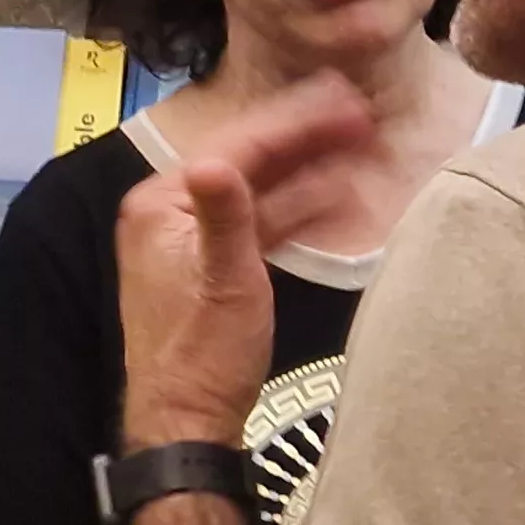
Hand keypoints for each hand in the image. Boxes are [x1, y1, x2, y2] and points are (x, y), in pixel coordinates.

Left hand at [115, 78, 376, 447]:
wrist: (187, 425)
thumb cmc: (202, 357)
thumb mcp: (224, 283)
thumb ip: (225, 218)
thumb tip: (217, 162)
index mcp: (161, 205)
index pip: (239, 146)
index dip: (297, 122)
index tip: (345, 99)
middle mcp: (169, 213)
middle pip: (250, 161)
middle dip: (308, 138)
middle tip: (363, 113)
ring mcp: (190, 238)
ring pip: (260, 190)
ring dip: (310, 170)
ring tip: (363, 144)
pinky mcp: (212, 266)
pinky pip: (260, 223)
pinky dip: (298, 210)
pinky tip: (340, 196)